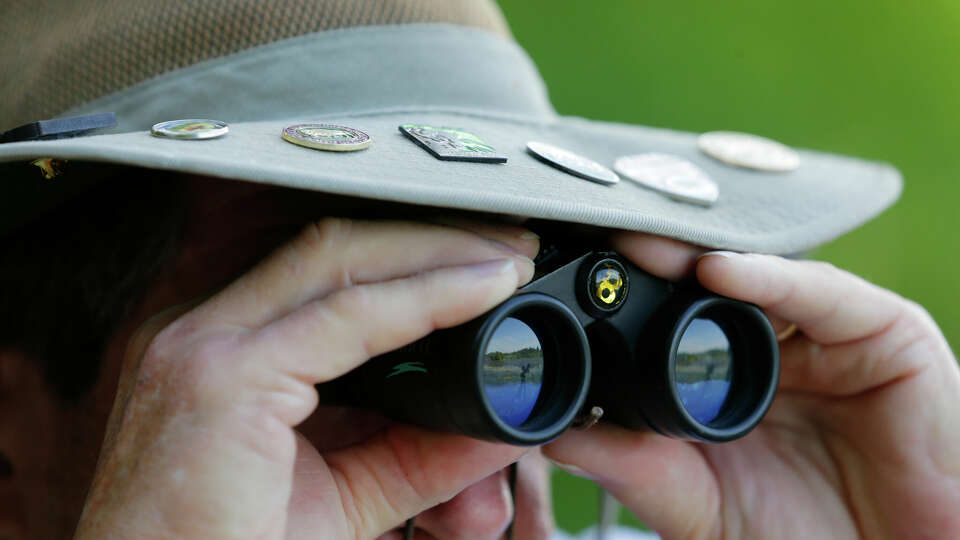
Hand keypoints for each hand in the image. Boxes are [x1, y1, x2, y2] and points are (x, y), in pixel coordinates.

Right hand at [74, 219, 541, 539]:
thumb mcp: (351, 496)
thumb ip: (421, 456)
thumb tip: (500, 423)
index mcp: (229, 349)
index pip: (331, 272)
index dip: (415, 253)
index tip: (489, 260)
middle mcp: (208, 331)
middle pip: (336, 247)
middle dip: (433, 238)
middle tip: (512, 246)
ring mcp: (206, 346)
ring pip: (339, 260)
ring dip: (435, 252)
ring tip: (507, 260)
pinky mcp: (220, 378)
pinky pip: (345, 317)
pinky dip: (424, 297)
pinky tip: (481, 291)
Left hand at [544, 233, 959, 538]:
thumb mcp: (701, 505)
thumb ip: (639, 470)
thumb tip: (555, 437)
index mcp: (735, 380)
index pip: (676, 320)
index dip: (627, 299)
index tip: (571, 283)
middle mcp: (781, 349)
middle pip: (715, 287)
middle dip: (656, 263)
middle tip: (600, 243)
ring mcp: (831, 338)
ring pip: (763, 277)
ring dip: (700, 257)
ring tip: (642, 249)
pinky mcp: (888, 335)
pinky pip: (825, 294)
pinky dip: (772, 277)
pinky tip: (718, 271)